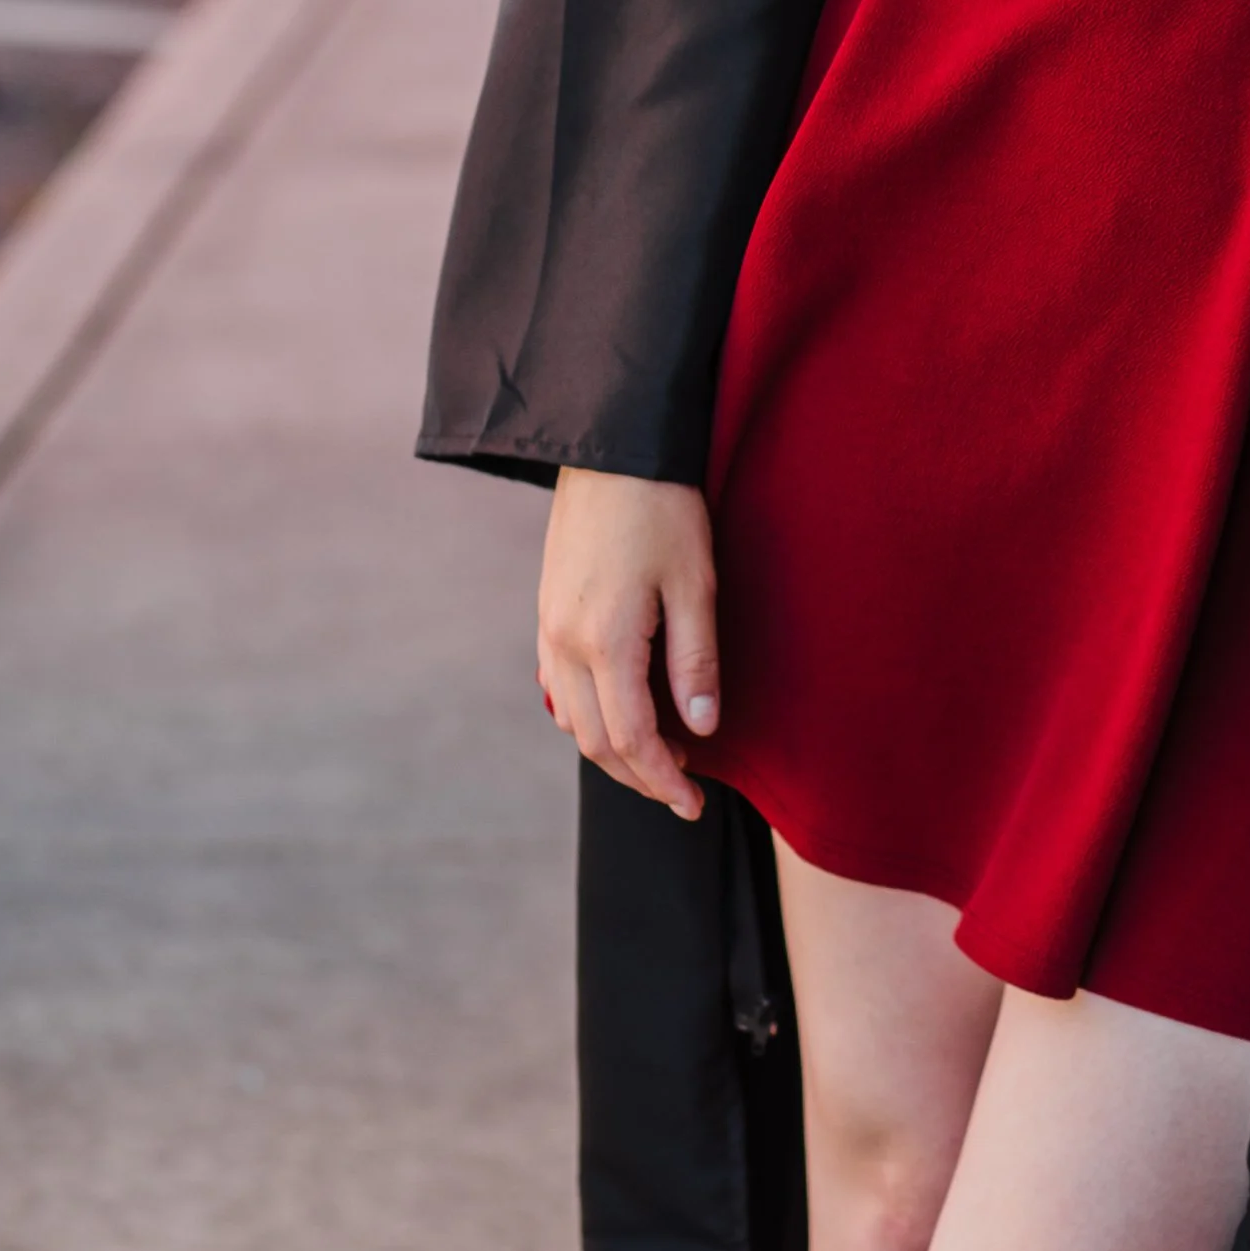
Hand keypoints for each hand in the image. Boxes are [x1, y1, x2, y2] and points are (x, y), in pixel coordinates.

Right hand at [537, 469, 720, 818]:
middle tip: (683, 791)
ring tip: (662, 755)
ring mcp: (549, 626)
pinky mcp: (548, 610)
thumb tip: (702, 729)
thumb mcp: (695, 584)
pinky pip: (560, 686)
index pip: (632, 739)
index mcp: (605, 640)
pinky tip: (622, 712)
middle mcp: (565, 642)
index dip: (664, 780)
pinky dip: (589, 716)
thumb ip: (695, 662)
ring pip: (572, 718)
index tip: (694, 803)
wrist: (612, 446)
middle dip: (639, 776)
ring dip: (613, 750)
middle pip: (595, 741)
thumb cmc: (663, 508)